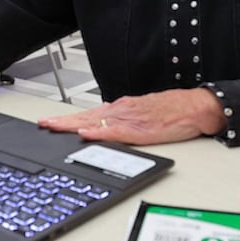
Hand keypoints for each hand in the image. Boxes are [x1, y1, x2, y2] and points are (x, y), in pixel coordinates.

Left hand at [37, 89, 226, 146]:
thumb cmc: (174, 111)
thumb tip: (105, 124)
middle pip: (87, 116)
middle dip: (63, 122)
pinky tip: (86, 133)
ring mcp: (131, 119)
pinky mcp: (141, 129)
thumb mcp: (144, 114)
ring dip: (74, 124)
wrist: (196, 107)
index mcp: (122, 108)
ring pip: (96, 121)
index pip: (89, 114)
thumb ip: (124, 119)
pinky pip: (116, 132)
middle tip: (43, 125)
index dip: (68, 119)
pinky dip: (99, 132)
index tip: (50, 122)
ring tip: (55, 127)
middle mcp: (123, 110)